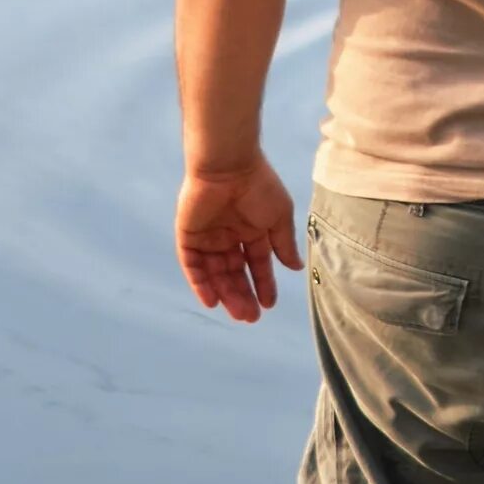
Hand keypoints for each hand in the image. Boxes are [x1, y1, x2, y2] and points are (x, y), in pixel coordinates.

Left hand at [175, 157, 301, 322]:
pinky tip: (212, 300)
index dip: (263, 284)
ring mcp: (207, 236)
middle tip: (251, 317)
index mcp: (251, 229)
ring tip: (237, 313)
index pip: (256, 263)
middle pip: (235, 273)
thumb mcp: (279, 217)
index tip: (269, 304)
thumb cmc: (258, 186)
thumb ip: (284, 244)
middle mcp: (228, 236)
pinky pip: (192, 265)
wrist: (228, 166)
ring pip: (215, 273)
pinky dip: (200, 283)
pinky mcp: (188, 235)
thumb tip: (295, 267)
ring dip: (225, 294)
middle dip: (243, 295)